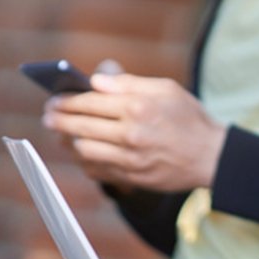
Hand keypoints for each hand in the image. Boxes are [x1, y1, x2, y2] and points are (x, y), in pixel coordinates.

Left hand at [42, 60, 226, 191]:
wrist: (210, 156)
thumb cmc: (189, 117)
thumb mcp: (167, 89)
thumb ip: (129, 83)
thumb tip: (96, 80)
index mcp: (139, 107)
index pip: (90, 102)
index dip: (67, 100)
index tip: (54, 99)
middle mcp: (131, 134)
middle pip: (81, 126)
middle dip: (59, 119)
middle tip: (48, 115)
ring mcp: (129, 159)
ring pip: (83, 150)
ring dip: (68, 140)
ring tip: (63, 132)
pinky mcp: (130, 178)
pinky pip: (96, 170)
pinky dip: (84, 160)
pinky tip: (82, 151)